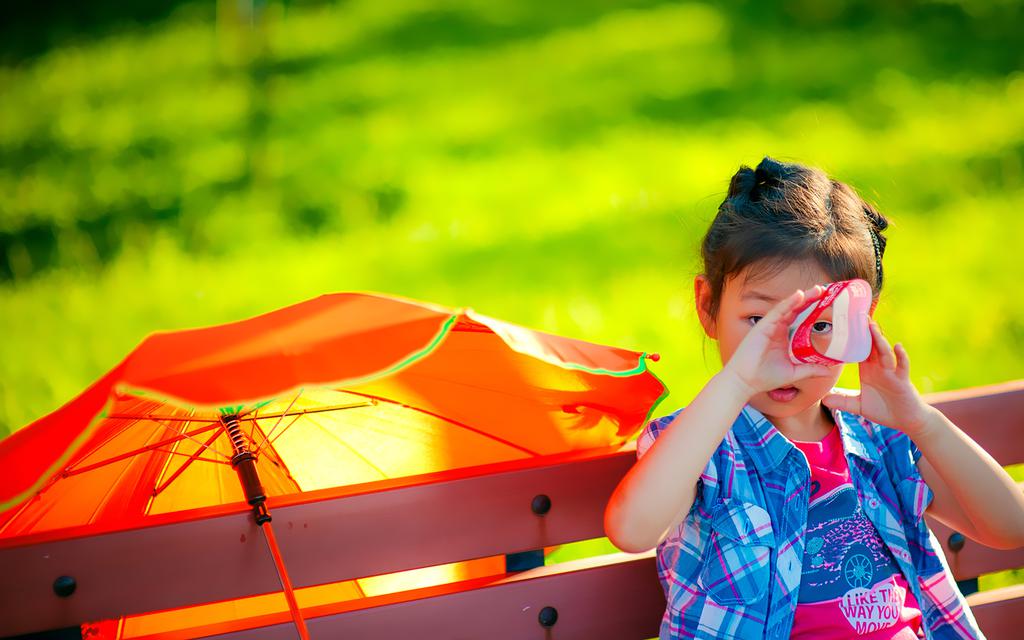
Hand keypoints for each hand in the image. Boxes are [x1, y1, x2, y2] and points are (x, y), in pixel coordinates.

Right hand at [722, 286, 835, 398]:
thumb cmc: (764, 377)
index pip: (799, 317)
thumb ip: (810, 369)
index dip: (811, 308)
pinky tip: (799, 296)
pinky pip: (777, 312)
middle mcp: (776, 328)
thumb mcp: (793, 373)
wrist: (745, 382)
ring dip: (802, 298)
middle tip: (824, 290)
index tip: (826, 301)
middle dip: (810, 299)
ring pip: (788, 308)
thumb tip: (828, 370)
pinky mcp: (762, 327)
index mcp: (783, 336)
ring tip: (817, 290)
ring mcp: (769, 326)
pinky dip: (788, 303)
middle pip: (795, 309)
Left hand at [821, 320, 933, 435]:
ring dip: (879, 340)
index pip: (857, 350)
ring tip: (873, 327)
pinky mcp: (903, 380)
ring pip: (884, 352)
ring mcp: (892, 372)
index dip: (850, 339)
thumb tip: (823, 400)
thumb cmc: (884, 409)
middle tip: (856, 315)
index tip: (841, 324)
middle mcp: (879, 367)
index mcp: (867, 369)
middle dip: (864, 332)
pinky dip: (901, 356)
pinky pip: (902, 366)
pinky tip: (898, 347)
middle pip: (871, 346)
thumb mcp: (858, 406)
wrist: (906, 420)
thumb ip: (842, 401)